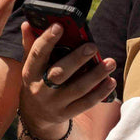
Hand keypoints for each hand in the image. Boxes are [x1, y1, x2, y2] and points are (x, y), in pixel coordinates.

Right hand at [19, 19, 114, 139]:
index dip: (47, 40)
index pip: (37, 54)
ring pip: (77, 89)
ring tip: (110, 62)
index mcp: (29, 73)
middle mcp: (40, 89)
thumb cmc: (37, 80)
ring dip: (96, 75)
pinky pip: (86, 104)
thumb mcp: (30, 65)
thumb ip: (31, 45)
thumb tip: (28, 24)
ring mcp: (54, 104)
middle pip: (59, 74)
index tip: (60, 26)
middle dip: (77, 59)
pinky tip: (111, 81)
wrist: (34, 115)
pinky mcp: (66, 114)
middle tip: (93, 46)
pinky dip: (100, 92)